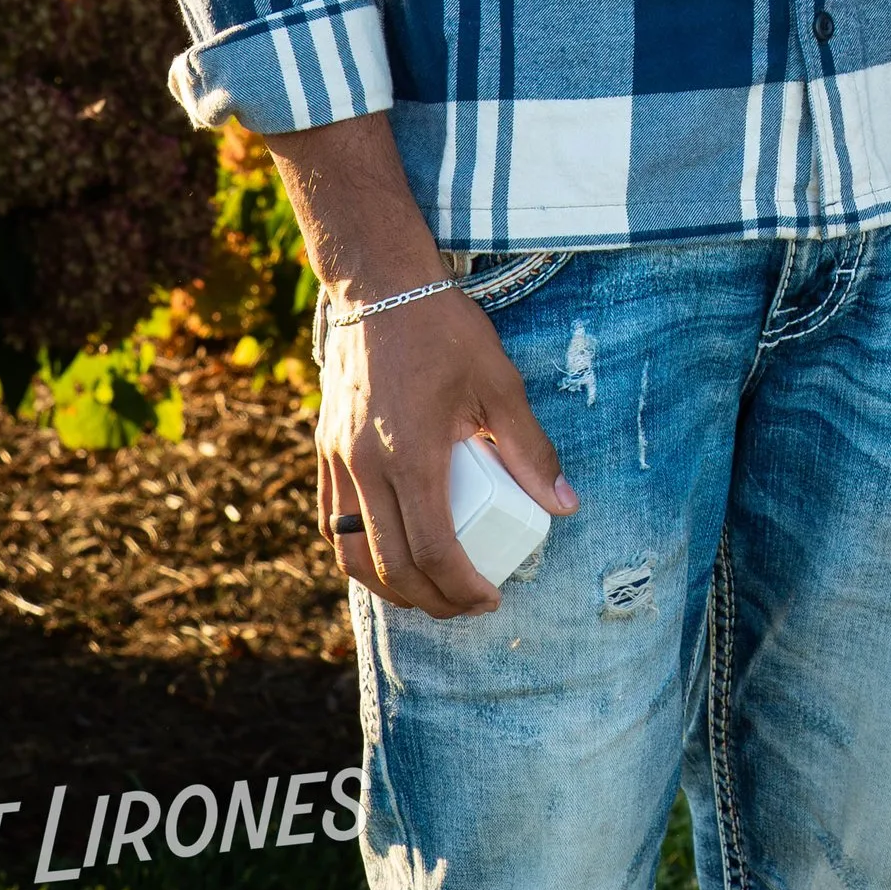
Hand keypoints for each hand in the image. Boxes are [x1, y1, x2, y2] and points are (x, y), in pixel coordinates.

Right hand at [318, 289, 577, 618]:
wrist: (380, 284)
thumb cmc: (443, 329)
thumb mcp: (499, 384)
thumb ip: (529, 449)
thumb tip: (565, 504)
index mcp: (411, 456)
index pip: (434, 552)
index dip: (462, 589)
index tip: (490, 598)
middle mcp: (366, 467)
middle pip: (391, 566)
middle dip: (431, 601)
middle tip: (466, 605)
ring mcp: (339, 460)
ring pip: (351, 553)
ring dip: (388, 586)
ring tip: (428, 591)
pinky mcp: (325, 448)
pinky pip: (332, 520)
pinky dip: (357, 551)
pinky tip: (387, 554)